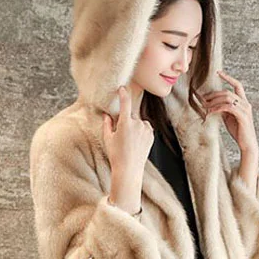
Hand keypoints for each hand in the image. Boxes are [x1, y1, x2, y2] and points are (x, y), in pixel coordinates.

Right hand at [102, 86, 152, 214]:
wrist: (129, 169)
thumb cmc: (116, 155)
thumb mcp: (108, 138)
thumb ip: (107, 124)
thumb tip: (107, 115)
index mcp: (125, 123)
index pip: (125, 103)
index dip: (124, 94)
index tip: (122, 88)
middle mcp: (138, 124)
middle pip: (131, 116)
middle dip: (126, 121)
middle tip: (122, 136)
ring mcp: (146, 129)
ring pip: (138, 122)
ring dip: (134, 126)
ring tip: (129, 142)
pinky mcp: (151, 135)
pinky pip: (145, 128)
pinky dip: (141, 131)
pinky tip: (136, 143)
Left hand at [201, 70, 258, 154]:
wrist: (247, 144)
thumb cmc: (239, 131)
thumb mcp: (229, 118)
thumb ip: (224, 109)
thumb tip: (214, 104)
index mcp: (243, 102)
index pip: (237, 85)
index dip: (228, 78)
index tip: (219, 72)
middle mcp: (245, 104)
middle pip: (228, 92)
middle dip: (214, 94)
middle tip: (203, 99)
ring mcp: (245, 110)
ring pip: (228, 98)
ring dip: (214, 101)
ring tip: (205, 106)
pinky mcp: (242, 116)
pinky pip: (228, 107)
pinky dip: (217, 108)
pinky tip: (210, 112)